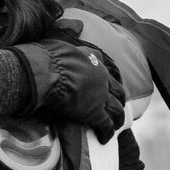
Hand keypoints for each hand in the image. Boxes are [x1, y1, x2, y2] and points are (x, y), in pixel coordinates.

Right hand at [10, 38, 125, 142]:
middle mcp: (102, 79)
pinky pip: (105, 125)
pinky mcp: (94, 113)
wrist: (49, 72)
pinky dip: (106, 133)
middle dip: (120, 101)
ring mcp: (100, 96)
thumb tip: (74, 30)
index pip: (111, 70)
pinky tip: (104, 139)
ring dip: (117, 119)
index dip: (114, 80)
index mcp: (95, 61)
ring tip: (115, 126)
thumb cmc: (50, 57)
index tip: (115, 86)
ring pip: (116, 110)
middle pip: (118, 92)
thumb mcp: (63, 42)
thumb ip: (70, 40)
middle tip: (118, 109)